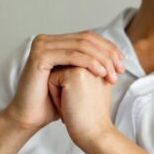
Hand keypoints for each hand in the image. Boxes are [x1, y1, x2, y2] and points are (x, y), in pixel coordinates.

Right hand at [1, 32, 123, 133]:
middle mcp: (46, 40)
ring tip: (113, 74)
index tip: (122, 63)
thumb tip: (114, 55)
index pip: (87, 37)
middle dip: (107, 53)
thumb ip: (88, 64)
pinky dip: (89, 63)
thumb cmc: (52, 102)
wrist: (31, 117)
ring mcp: (41, 46)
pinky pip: (70, 55)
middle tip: (120, 69)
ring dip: (101, 59)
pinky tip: (101, 73)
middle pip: (85, 39)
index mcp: (54, 42)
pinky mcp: (39, 56)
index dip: (107, 48)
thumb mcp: (75, 79)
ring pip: (80, 46)